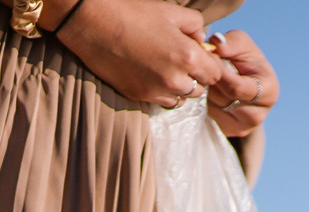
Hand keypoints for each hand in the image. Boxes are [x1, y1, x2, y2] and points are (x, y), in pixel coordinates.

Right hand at [52, 0, 229, 108]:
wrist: (92, 23)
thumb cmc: (132, 12)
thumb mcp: (171, 11)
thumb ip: (195, 26)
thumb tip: (202, 41)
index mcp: (188, 56)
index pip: (216, 74)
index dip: (210, 65)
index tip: (201, 57)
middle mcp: (175, 79)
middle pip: (200, 89)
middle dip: (196, 77)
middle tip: (181, 61)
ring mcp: (156, 91)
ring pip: (181, 99)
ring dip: (179, 88)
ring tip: (166, 69)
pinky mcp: (139, 97)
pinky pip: (161, 103)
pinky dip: (162, 93)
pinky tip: (152, 75)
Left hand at [203, 30, 276, 137]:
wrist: (248, 83)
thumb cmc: (246, 60)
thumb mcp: (243, 44)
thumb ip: (231, 41)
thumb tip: (217, 44)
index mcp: (269, 92)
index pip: (237, 88)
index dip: (219, 72)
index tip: (208, 57)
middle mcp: (258, 115)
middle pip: (224, 98)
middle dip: (211, 79)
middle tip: (203, 63)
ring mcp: (243, 128)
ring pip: (213, 107)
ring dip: (206, 90)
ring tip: (208, 76)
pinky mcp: (229, 132)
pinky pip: (209, 116)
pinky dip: (204, 102)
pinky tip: (208, 90)